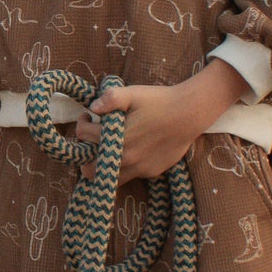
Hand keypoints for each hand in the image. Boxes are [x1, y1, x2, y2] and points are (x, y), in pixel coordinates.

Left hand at [74, 62, 248, 182]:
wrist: (190, 113)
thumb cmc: (160, 101)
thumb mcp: (133, 93)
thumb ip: (110, 99)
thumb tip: (92, 107)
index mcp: (116, 139)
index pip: (83, 137)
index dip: (81, 123)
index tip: (88, 116)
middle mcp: (125, 159)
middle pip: (89, 169)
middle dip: (85, 154)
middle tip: (93, 139)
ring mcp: (139, 168)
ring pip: (110, 178)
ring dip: (104, 165)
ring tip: (108, 148)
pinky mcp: (151, 172)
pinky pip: (130, 175)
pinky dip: (125, 166)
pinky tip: (133, 149)